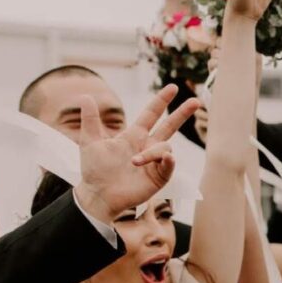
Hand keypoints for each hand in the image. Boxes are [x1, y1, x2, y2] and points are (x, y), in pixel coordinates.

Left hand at [76, 85, 196, 220]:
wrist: (97, 194)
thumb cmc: (94, 170)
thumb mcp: (89, 141)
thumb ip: (90, 119)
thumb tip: (85, 96)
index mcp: (133, 136)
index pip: (151, 114)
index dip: (162, 101)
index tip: (173, 87)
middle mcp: (147, 147)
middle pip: (169, 126)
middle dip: (182, 114)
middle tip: (196, 101)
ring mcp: (154, 162)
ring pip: (165, 148)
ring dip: (152, 153)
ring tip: (134, 162)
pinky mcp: (158, 177)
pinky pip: (169, 166)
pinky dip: (168, 161)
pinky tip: (164, 159)